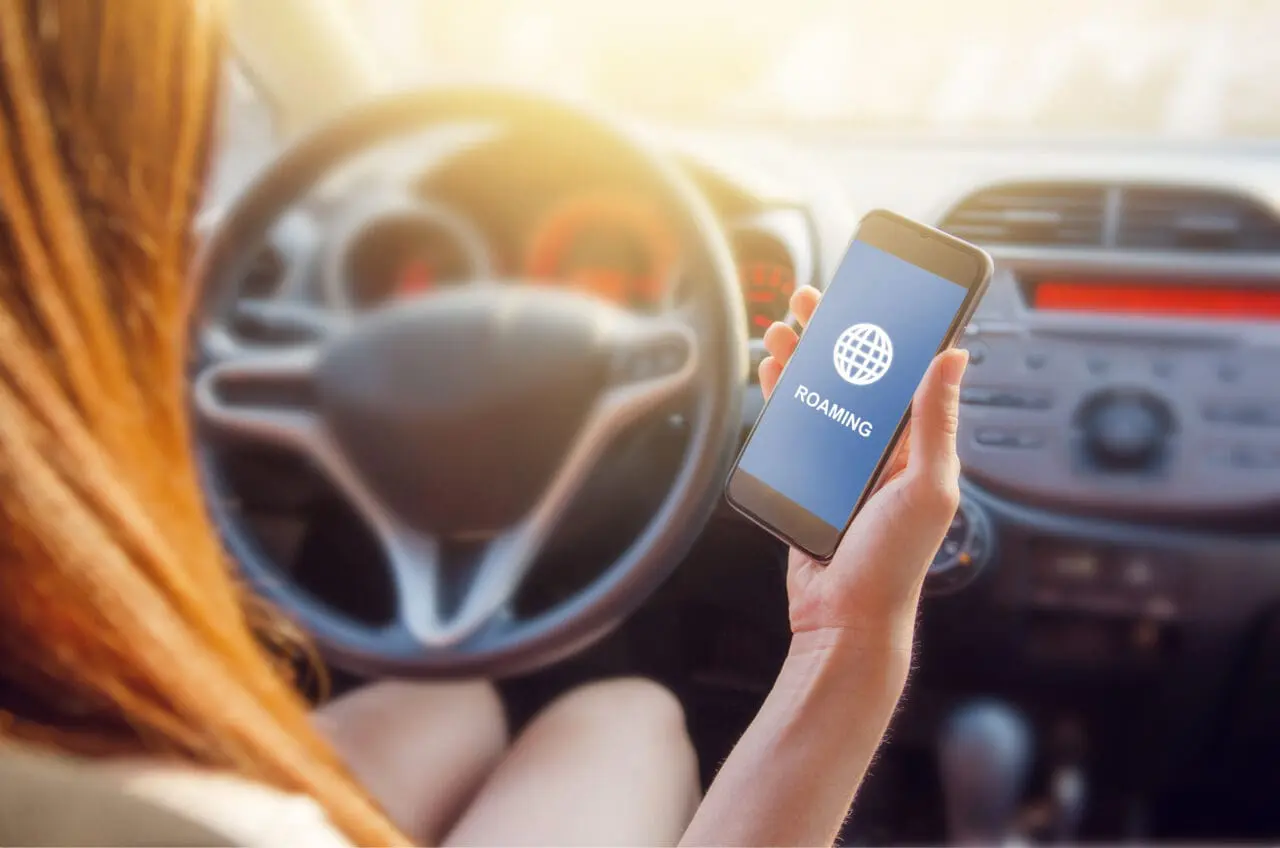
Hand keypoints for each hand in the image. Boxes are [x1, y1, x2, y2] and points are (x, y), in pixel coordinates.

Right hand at [760, 287, 968, 642]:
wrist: (844, 617)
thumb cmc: (894, 564)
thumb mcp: (927, 488)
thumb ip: (936, 422)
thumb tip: (954, 357)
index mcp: (917, 445)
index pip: (905, 372)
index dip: (886, 331)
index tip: (871, 295)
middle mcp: (882, 449)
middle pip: (855, 375)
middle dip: (832, 334)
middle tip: (812, 301)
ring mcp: (844, 463)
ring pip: (821, 395)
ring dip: (803, 359)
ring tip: (784, 329)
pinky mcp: (811, 478)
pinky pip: (796, 427)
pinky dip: (783, 395)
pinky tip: (774, 373)